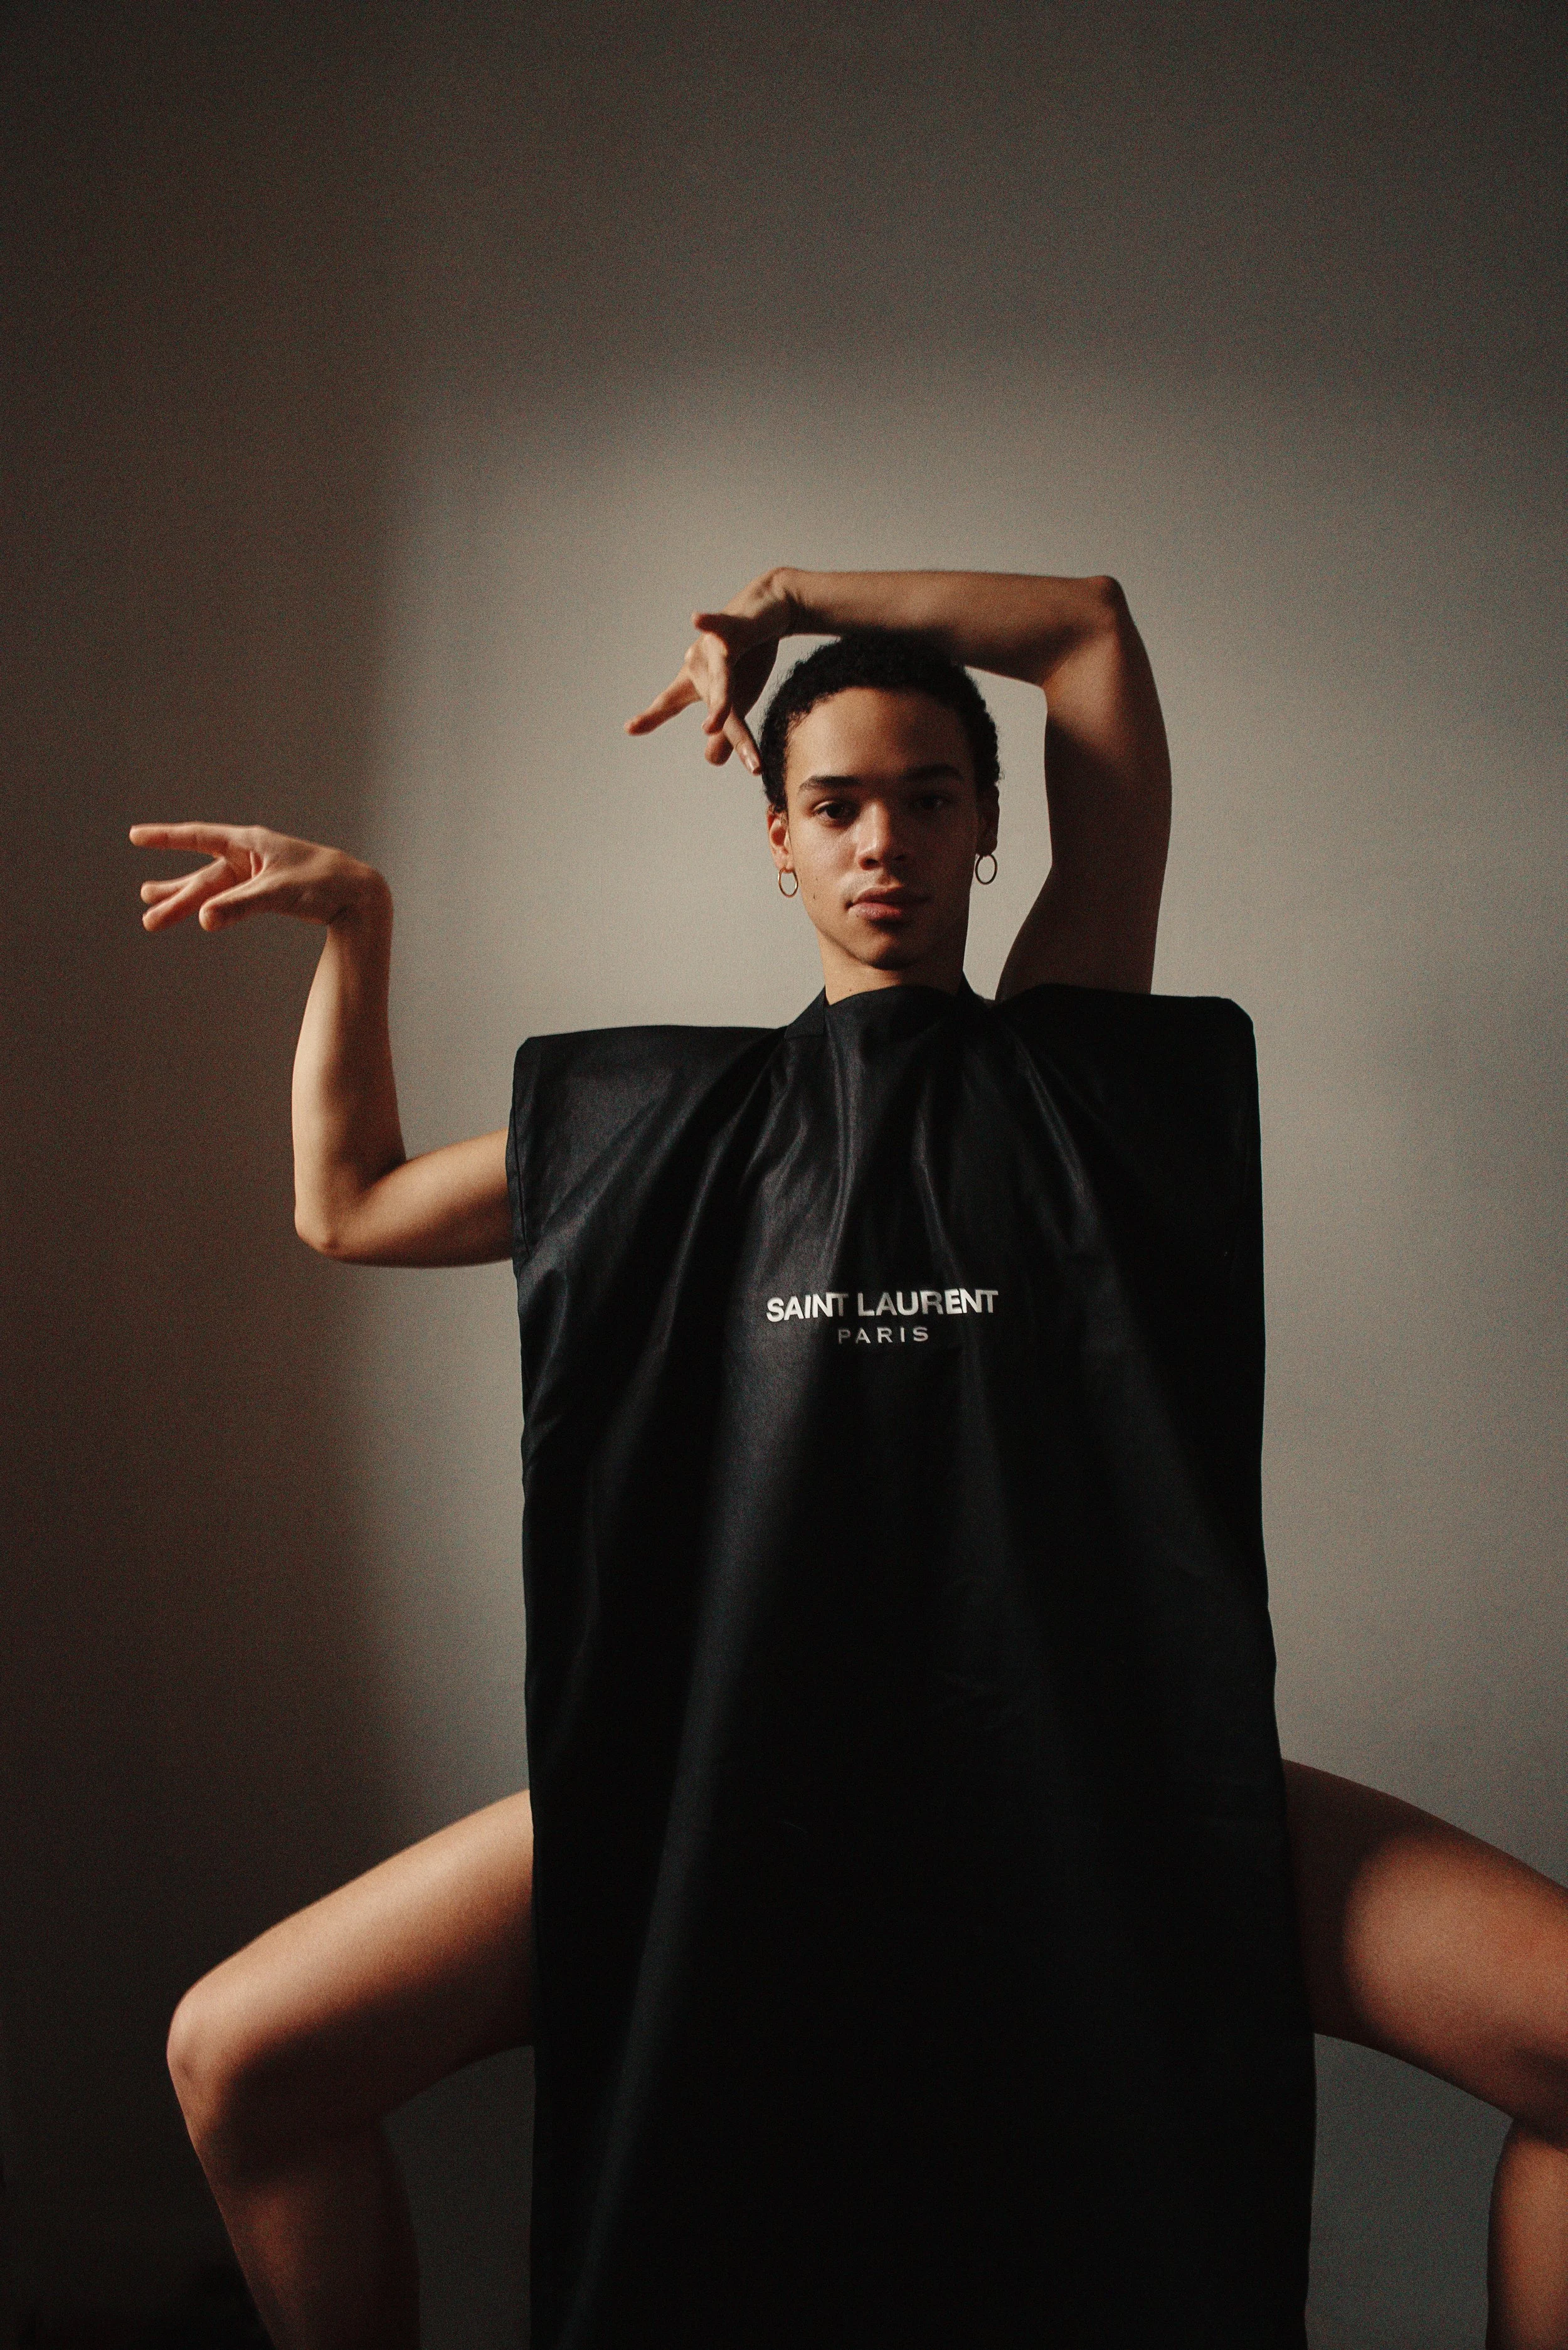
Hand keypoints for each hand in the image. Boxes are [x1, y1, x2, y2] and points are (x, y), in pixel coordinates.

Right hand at [129, 822, 384, 933]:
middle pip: (203, 876)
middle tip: (147, 914)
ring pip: (213, 890)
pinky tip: (200, 915)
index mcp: (249, 843)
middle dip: (174, 894)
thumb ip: (239, 906)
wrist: (358, 894)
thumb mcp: (277, 894)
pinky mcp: (267, 891)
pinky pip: (230, 899)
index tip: (135, 836)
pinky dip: (214, 908)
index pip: (197, 836)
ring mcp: (257, 874)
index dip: (165, 837)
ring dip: (186, 902)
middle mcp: (249, 855)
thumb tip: (202, 920)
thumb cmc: (322, 884)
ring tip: (154, 913)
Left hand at [625, 570, 796, 774]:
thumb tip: (711, 762)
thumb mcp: (740, 700)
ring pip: (722, 678)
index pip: (671, 703)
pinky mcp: (736, 626)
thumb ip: (725, 733)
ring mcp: (715, 646)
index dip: (651, 717)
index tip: (629, 728)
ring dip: (721, 700)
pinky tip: (695, 619)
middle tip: (709, 736)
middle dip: (718, 722)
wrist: (770, 611)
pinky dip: (709, 623)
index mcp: (698, 681)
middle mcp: (700, 664)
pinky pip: (722, 626)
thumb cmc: (750, 657)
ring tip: (712, 725)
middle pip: (715, 701)